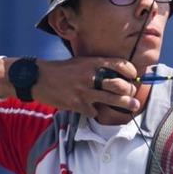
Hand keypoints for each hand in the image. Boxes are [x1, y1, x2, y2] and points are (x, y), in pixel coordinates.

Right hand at [0, 57, 139, 117]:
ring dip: (126, 104)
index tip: (134, 77)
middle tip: (133, 94)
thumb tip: (118, 74)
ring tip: (134, 106)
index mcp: (93, 63)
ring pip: (112, 99)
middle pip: (120, 85)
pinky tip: (94, 109)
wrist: (38, 78)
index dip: (131, 72)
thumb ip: (98, 67)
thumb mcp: (82, 61)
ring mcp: (84, 91)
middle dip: (131, 91)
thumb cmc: (63, 70)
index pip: (120, 65)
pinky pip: (95, 111)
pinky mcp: (77, 104)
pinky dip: (97, 112)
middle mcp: (91, 76)